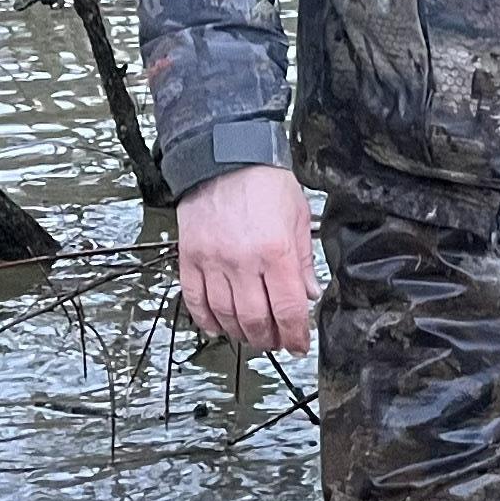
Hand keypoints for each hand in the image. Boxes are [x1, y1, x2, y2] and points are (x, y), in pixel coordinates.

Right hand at [176, 164, 319, 352]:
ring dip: (241, 333)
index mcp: (276, 251)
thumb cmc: (265, 181)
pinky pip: (195, 301)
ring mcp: (212, 261)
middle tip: (277, 341)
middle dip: (270, 339)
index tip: (299, 344)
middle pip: (255, 320)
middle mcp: (242, 261)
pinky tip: (219, 325)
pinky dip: (207, 320)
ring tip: (253, 335)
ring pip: (225, 316)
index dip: (295, 334)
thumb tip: (310, 294)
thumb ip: (304, 260)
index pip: (288, 309)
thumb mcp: (299, 217)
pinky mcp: (190, 258)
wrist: (225, 156)